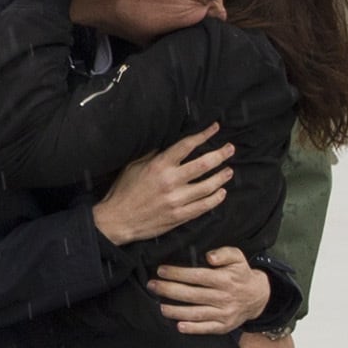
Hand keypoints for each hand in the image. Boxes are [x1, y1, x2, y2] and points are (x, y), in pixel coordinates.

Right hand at [92, 123, 232, 244]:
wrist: (117, 220)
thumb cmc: (123, 191)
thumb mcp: (133, 166)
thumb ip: (152, 155)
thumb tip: (169, 144)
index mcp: (158, 166)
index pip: (187, 145)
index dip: (203, 135)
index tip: (215, 128)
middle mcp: (170, 181)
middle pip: (203, 164)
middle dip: (220, 154)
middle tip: (230, 149)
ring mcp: (176, 200)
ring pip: (208, 186)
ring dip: (221, 177)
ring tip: (229, 171)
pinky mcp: (179, 216)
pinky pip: (204, 206)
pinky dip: (216, 198)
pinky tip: (221, 193)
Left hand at [153, 246, 268, 333]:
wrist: (258, 296)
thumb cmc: (240, 274)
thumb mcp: (237, 257)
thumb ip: (224, 253)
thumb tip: (209, 257)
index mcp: (225, 280)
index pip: (197, 276)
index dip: (178, 274)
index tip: (161, 271)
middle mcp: (225, 298)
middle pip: (192, 295)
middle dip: (169, 290)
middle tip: (152, 286)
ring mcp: (225, 314)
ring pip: (196, 313)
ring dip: (176, 311)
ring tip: (159, 306)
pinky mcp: (224, 326)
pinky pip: (207, 328)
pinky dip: (192, 328)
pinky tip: (178, 325)